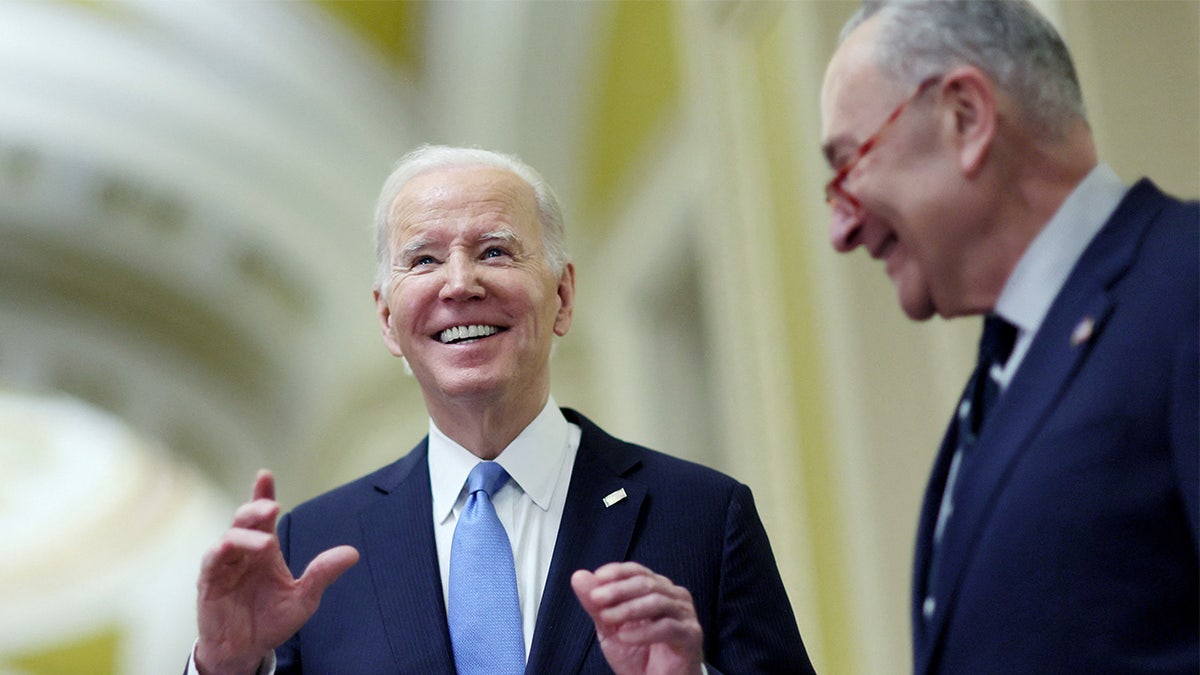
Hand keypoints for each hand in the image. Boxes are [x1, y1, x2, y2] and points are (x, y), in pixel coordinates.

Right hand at [195, 470, 358, 674]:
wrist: (247, 651)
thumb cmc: (271, 620)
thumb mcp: (304, 597)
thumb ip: (323, 573)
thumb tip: (352, 553)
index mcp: (266, 549)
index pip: (263, 516)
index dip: (263, 493)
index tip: (265, 475)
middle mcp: (245, 552)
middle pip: (245, 519)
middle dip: (255, 507)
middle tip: (271, 505)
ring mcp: (226, 565)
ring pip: (229, 536)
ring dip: (245, 534)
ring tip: (265, 543)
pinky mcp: (210, 582)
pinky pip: (212, 560)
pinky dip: (220, 551)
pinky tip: (231, 547)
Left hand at [571, 562, 703, 674]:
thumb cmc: (638, 655)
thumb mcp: (609, 629)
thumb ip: (596, 605)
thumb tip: (578, 576)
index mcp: (656, 590)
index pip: (637, 571)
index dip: (617, 572)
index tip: (596, 579)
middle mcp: (674, 597)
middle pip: (646, 583)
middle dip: (618, 589)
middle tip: (596, 599)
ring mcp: (685, 615)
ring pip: (657, 601)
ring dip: (628, 608)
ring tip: (608, 618)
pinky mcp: (691, 635)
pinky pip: (667, 627)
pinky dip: (643, 631)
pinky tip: (625, 637)